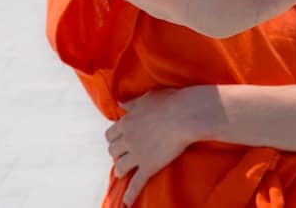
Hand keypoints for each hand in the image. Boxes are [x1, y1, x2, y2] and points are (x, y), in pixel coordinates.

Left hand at [105, 88, 208, 206]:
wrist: (185, 115)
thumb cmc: (169, 102)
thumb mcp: (146, 98)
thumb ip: (132, 104)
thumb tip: (120, 104)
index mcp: (127, 122)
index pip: (110, 134)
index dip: (114, 138)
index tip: (119, 139)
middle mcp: (128, 139)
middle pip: (112, 151)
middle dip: (117, 153)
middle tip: (124, 154)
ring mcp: (137, 154)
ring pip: (120, 167)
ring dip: (121, 169)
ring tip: (124, 172)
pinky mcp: (149, 166)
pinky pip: (136, 183)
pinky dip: (130, 194)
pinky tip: (127, 202)